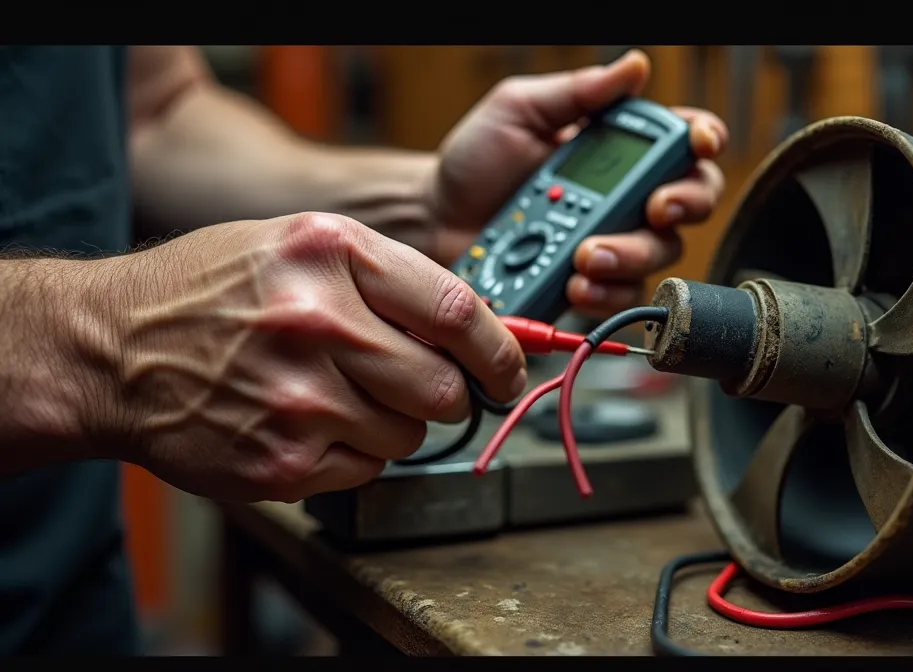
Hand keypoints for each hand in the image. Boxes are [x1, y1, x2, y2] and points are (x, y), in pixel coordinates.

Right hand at [92, 213, 525, 502]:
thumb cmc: (210, 291)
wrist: (108, 349)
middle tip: (415, 384)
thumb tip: (481, 330)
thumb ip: (392, 278)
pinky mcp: (281, 462)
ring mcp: (298, 400)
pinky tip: (306, 423)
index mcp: (330, 256)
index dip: (500, 350)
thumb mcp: (299, 245)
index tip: (509, 368)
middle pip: (444, 388)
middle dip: (444, 393)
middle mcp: (317, 324)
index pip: (458, 313)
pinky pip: (366, 469)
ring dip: (392, 423)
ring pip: (409, 436)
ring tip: (335, 394)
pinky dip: (352, 453)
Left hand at [428, 49, 727, 315]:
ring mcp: (614, 243)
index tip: (695, 144)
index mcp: (620, 148)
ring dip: (631, 254)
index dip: (703, 140)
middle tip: (654, 207)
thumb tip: (633, 67)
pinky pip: (622, 296)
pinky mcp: (593, 285)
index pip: (683, 142)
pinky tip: (575, 284)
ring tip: (586, 254)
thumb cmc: (477, 161)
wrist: (437, 220)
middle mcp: (628, 197)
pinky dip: (604, 293)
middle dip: (682, 203)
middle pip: (691, 201)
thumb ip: (577, 91)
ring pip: (659, 254)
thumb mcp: (520, 109)